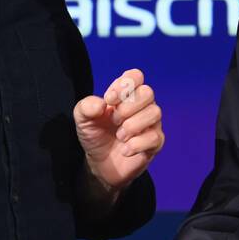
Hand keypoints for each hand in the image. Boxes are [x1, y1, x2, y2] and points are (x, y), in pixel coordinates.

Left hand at [73, 68, 163, 191]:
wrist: (99, 163)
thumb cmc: (95, 135)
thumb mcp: (83, 119)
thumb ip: (86, 107)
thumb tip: (101, 104)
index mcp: (126, 95)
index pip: (136, 76)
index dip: (124, 85)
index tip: (109, 99)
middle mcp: (142, 106)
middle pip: (147, 92)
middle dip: (127, 107)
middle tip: (114, 120)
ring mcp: (151, 123)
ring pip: (154, 113)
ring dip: (132, 125)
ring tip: (119, 136)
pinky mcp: (155, 143)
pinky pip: (155, 137)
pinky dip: (136, 144)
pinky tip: (125, 150)